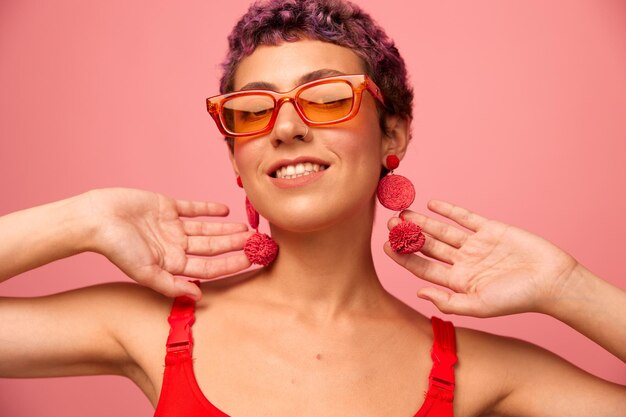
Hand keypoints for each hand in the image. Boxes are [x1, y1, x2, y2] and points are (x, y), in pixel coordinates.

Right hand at [85, 188, 250, 298]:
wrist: (96, 219)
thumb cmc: (117, 248)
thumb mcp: (145, 272)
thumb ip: (172, 285)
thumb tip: (199, 296)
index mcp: (172, 264)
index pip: (210, 266)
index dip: (231, 264)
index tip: (252, 260)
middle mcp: (175, 246)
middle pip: (212, 247)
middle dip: (234, 246)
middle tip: (257, 242)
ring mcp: (171, 227)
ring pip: (206, 229)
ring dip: (226, 229)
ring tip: (246, 229)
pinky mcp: (166, 207)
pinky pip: (192, 208)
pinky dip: (208, 209)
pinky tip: (225, 211)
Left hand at [384, 199, 579, 316]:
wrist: (551, 281)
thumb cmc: (517, 299)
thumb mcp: (478, 306)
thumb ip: (447, 301)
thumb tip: (418, 292)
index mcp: (457, 281)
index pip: (423, 267)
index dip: (404, 257)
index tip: (385, 246)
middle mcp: (463, 262)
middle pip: (429, 246)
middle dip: (409, 236)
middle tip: (390, 224)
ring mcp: (476, 245)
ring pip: (442, 231)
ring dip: (423, 222)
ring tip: (403, 213)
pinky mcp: (490, 229)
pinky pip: (465, 217)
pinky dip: (449, 210)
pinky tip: (432, 204)